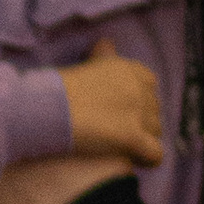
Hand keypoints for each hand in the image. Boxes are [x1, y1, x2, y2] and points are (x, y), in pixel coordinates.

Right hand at [60, 32, 162, 166]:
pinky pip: (155, 153)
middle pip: (154, 108)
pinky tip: (134, 159)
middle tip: (115, 130)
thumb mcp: (86, 64)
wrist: (47, 108)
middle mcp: (138, 88)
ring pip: (156, 130)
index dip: (137, 99)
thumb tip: (106, 45)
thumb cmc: (58, 88)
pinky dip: (147, 158)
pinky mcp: (132, 138)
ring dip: (143, 138)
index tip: (119, 108)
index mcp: (129, 69)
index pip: (149, 84)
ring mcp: (138, 113)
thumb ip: (103, 57)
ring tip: (122, 146)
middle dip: (140, 119)